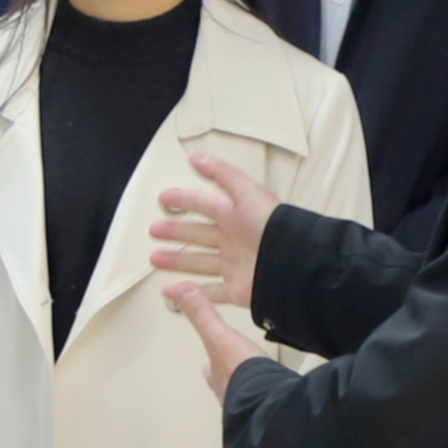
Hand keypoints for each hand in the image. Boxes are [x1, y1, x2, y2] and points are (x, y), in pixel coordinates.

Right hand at [147, 152, 279, 308]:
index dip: (183, 200)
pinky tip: (173, 289)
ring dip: (176, 260)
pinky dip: (191, 291)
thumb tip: (197, 156)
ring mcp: (234, 264)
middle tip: (155, 230)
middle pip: (197, 234)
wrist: (292, 262)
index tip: (164, 199)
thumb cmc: (273, 226)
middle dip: (175, 232)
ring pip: (198, 261)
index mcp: (236, 215)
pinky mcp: (237, 288)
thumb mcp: (246, 191)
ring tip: (155, 258)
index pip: (203, 204)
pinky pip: (210, 291)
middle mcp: (233, 239)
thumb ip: (221, 174)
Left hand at [162, 281, 273, 400]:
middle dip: (231, 377)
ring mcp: (251, 402)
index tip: (209, 362)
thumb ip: (201, 314)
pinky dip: (271, 396)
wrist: (270, 401)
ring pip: (246, 395)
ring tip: (259, 382)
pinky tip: (279, 392)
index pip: (208, 369)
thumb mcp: (219, 335)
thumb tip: (178, 291)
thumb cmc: (242, 373)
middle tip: (237, 371)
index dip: (210, 363)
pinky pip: (268, 401)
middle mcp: (230, 392)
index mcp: (218, 374)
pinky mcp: (271, 405)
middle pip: (226, 384)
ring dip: (250, 388)